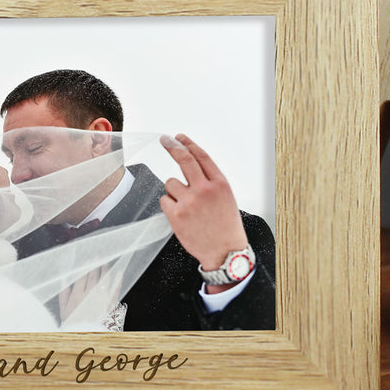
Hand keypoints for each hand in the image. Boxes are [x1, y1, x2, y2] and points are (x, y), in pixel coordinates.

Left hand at [159, 134, 249, 292]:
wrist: (225, 252)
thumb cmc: (225, 225)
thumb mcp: (226, 198)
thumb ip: (210, 181)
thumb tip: (191, 165)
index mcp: (220, 184)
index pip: (201, 156)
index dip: (188, 143)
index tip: (179, 137)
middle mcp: (205, 189)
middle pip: (184, 159)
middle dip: (172, 146)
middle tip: (165, 139)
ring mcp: (190, 201)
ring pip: (170, 182)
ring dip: (174, 191)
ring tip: (187, 206)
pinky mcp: (177, 214)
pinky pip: (164, 200)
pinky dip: (169, 205)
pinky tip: (181, 216)